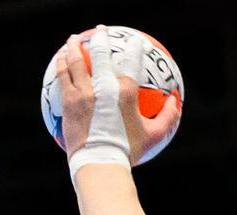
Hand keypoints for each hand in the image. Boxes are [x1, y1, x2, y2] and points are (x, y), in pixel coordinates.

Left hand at [52, 29, 180, 166]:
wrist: (100, 162)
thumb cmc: (128, 150)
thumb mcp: (153, 136)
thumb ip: (167, 117)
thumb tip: (176, 104)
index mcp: (124, 92)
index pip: (131, 61)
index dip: (134, 48)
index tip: (136, 42)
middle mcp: (102, 87)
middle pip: (98, 53)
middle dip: (99, 38)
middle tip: (100, 31)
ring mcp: (82, 92)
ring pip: (74, 61)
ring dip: (73, 47)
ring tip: (72, 41)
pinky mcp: (67, 101)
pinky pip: (62, 77)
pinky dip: (61, 64)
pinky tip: (60, 60)